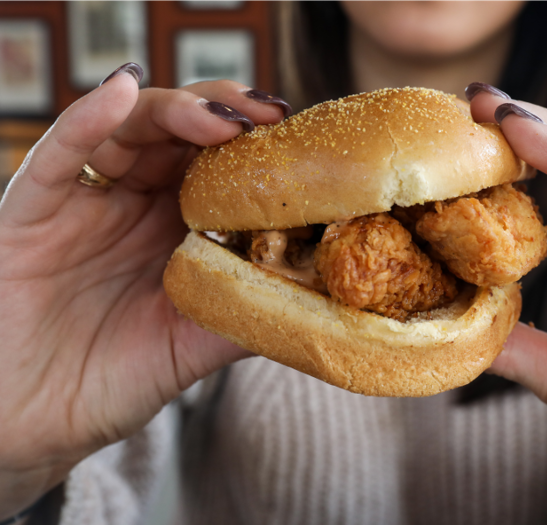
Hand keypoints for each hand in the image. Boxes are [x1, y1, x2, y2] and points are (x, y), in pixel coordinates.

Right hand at [0, 65, 288, 517]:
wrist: (28, 422)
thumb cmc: (109, 383)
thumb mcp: (192, 347)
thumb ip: (243, 314)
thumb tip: (318, 297)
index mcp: (174, 229)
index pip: (219, 166)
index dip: (256, 147)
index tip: (299, 141)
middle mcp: (133, 205)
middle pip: (180, 135)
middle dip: (226, 115)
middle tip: (270, 117)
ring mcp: (84, 201)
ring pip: (128, 129)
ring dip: (175, 112)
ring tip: (221, 119)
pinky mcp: (32, 208)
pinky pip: (58, 152)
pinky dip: (89, 119)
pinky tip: (121, 92)